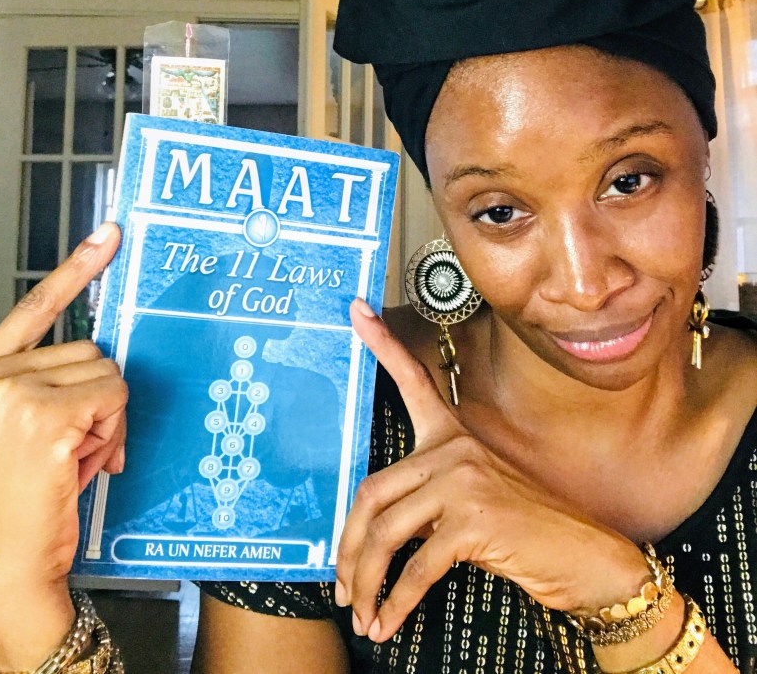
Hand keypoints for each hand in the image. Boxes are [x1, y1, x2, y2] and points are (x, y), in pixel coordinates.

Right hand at [0, 223, 126, 667]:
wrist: (0, 573)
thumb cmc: (16, 507)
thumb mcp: (25, 431)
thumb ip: (52, 387)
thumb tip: (104, 366)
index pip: (35, 308)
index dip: (77, 269)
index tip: (110, 235)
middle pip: (90, 351)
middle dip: (97, 400)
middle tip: (73, 449)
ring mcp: (13, 390)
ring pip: (108, 374)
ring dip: (105, 418)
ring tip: (71, 460)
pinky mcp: (44, 414)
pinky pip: (114, 397)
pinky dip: (112, 431)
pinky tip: (81, 464)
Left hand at [336, 300, 647, 642]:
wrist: (588, 558)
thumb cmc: (527, 530)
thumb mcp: (473, 500)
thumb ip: (430, 497)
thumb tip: (376, 533)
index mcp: (453, 436)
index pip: (412, 379)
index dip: (381, 342)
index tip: (356, 309)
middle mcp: (454, 449)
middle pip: (370, 492)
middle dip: (348, 548)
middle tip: (340, 585)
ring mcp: (463, 481)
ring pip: (385, 531)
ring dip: (366, 580)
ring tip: (362, 609)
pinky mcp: (473, 520)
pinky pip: (415, 565)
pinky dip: (395, 601)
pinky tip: (387, 620)